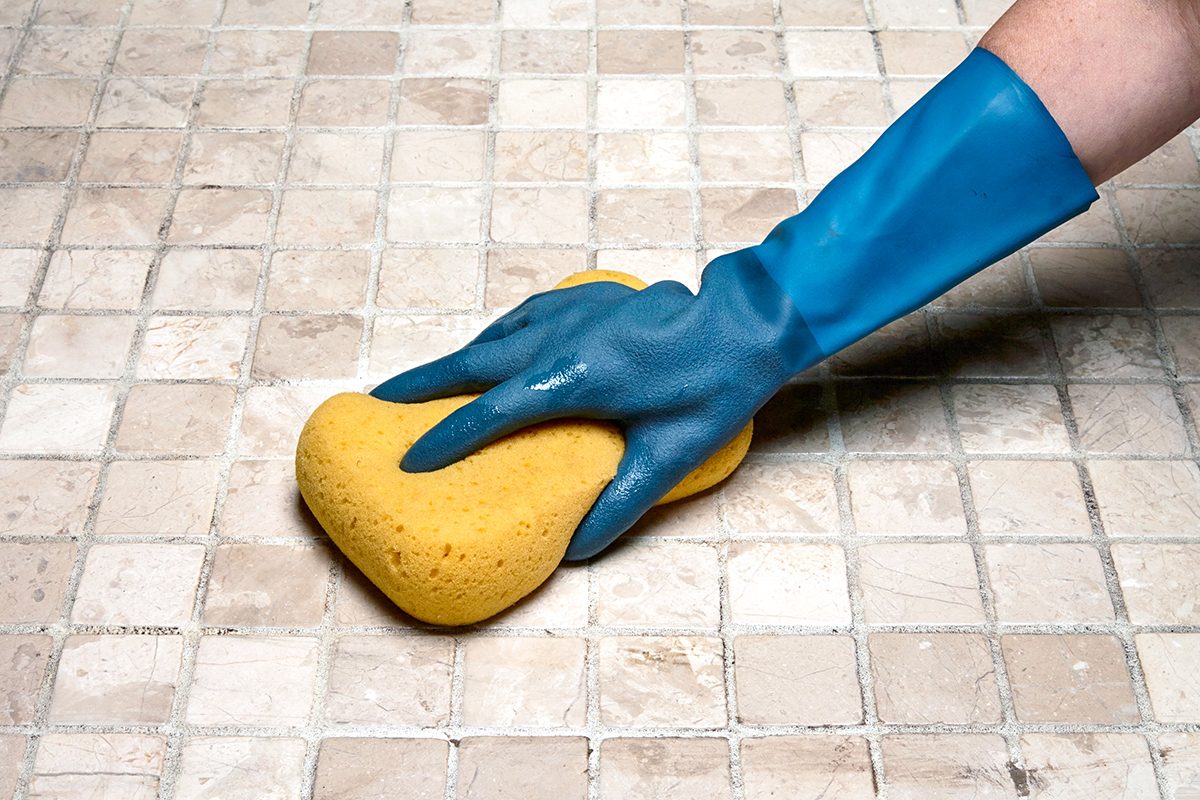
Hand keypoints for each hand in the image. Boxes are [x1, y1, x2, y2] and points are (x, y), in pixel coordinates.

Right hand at [371, 251, 818, 559]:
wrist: (743, 321)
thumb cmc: (710, 389)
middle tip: (376, 403)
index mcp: (572, 379)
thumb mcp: (669, 456)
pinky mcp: (583, 299)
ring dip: (452, 361)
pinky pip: (521, 318)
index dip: (443, 440)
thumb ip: (619, 505)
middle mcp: (558, 340)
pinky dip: (493, 337)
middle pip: (470, 364)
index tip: (407, 463)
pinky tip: (487, 348)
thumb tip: (574, 549)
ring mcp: (568, 313)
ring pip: (492, 338)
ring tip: (418, 383)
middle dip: (419, 386)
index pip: (488, 414)